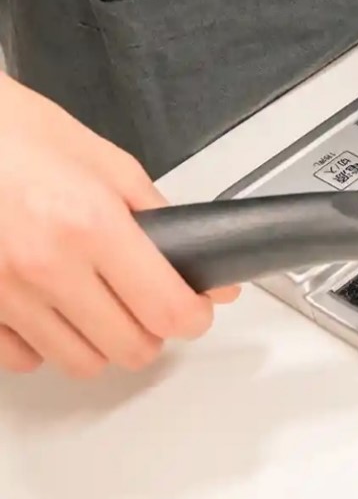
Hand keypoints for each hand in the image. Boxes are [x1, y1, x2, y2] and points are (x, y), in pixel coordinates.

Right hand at [0, 75, 237, 376]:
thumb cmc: (17, 135)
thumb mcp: (106, 163)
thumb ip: (157, 215)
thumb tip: (198, 254)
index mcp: (92, 225)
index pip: (166, 309)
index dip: (193, 317)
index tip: (195, 309)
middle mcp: (46, 266)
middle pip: (129, 348)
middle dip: (151, 331)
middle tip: (148, 305)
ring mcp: (3, 294)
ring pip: (79, 362)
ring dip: (100, 342)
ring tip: (98, 306)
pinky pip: (23, 359)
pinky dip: (44, 344)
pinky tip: (49, 311)